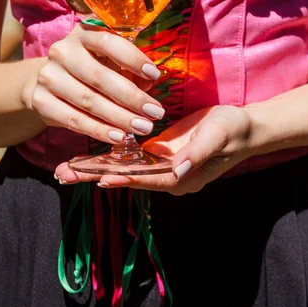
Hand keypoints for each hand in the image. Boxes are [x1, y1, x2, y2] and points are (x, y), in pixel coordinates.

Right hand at [29, 23, 164, 144]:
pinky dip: (99, 130)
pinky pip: (74, 120)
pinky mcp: (41, 101)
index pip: (108, 42)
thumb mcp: (109, 60)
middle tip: (156, 113)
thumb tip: (149, 84)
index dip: (133, 59)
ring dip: (120, 118)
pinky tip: (119, 136)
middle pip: (99, 77)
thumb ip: (129, 69)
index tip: (155, 75)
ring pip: (89, 101)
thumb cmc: (90, 66)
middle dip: (132, 98)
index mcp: (82, 33)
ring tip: (143, 127)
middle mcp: (62, 51)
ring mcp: (48, 76)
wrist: (48, 80)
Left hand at [55, 105, 252, 194]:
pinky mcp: (160, 154)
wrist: (243, 127)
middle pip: (128, 178)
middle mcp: (168, 176)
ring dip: (97, 169)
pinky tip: (90, 157)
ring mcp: (162, 166)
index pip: (148, 179)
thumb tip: (179, 169)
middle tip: (64, 175)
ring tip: (67, 169)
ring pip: (125, 170)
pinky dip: (111, 159)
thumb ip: (199, 154)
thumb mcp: (218, 137)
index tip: (99, 178)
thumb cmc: (232, 130)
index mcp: (182, 177)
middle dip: (97, 176)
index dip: (124, 179)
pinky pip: (132, 159)